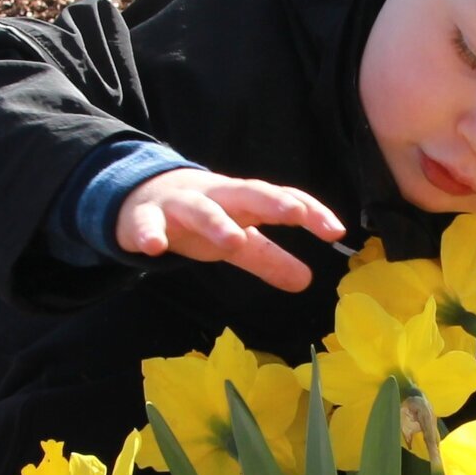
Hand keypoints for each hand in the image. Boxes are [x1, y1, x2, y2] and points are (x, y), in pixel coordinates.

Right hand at [116, 169, 346, 292]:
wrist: (140, 197)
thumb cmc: (199, 220)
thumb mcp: (236, 240)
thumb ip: (268, 258)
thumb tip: (306, 281)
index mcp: (242, 201)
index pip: (281, 200)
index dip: (309, 212)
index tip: (335, 230)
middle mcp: (216, 196)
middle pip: (247, 193)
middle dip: (271, 202)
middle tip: (294, 214)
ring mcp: (179, 204)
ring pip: (200, 209)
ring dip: (217, 222)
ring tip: (233, 240)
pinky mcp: (145, 217)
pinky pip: (146, 224)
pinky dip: (148, 233)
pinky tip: (153, 248)